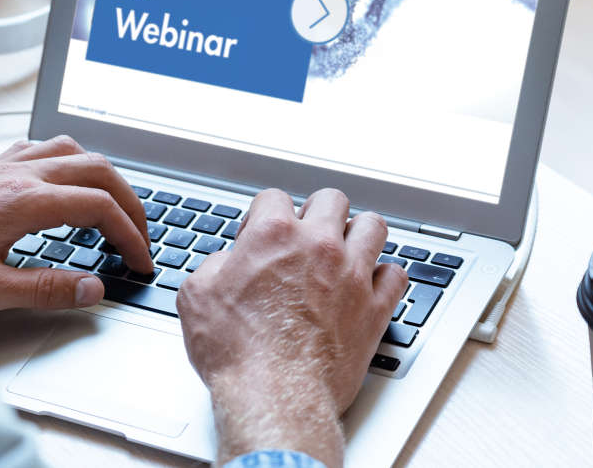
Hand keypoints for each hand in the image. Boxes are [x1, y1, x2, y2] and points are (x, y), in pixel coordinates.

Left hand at [0, 136, 152, 316]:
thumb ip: (45, 290)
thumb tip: (92, 288)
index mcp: (22, 202)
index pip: (98, 207)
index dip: (129, 234)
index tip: (138, 260)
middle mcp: (15, 175)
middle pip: (96, 170)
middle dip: (129, 201)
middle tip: (139, 235)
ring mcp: (0, 168)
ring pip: (70, 150)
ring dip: (100, 176)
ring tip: (110, 208)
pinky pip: (38, 149)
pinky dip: (65, 163)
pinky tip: (60, 185)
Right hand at [176, 188, 406, 467]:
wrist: (273, 395)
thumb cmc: (237, 353)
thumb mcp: (197, 296)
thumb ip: (215, 266)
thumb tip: (227, 264)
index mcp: (273, 235)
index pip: (274, 197)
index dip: (263, 214)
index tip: (261, 234)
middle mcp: (318, 246)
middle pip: (332, 199)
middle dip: (316, 211)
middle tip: (306, 233)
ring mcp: (352, 275)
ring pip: (373, 226)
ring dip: (358, 233)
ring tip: (345, 248)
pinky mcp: (375, 308)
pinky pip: (396, 275)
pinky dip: (384, 276)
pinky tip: (369, 284)